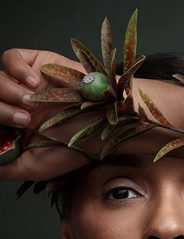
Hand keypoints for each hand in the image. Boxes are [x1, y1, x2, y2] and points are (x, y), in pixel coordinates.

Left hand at [0, 48, 88, 180]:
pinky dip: (17, 70)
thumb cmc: (76, 147)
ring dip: (8, 93)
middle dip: (1, 112)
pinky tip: (35, 84)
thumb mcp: (37, 168)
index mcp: (14, 130)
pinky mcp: (36, 64)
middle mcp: (16, 106)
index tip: (4, 134)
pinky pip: (10, 58)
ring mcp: (24, 85)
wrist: (106, 123)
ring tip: (32, 104)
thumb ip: (5, 167)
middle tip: (24, 121)